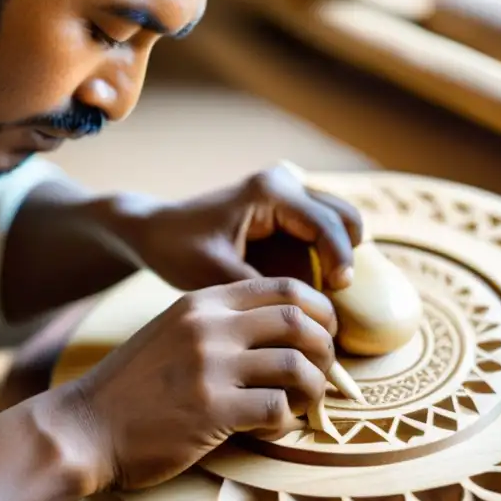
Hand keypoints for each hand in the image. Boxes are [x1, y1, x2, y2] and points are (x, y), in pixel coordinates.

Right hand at [50, 277, 337, 491]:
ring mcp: (210, 368)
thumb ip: (217, 325)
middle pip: (299, 320)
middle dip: (325, 347)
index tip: (323, 333)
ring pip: (297, 364)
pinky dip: (287, 421)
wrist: (83, 427)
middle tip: (323, 370)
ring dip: (314, 387)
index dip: (318, 309)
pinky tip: (273, 427)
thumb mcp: (170, 333)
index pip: (282, 287)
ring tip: (304, 403)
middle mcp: (209, 327)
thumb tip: (279, 332)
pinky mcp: (211, 412)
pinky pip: (277, 409)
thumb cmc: (131, 387)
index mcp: (201, 303)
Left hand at [130, 165, 363, 292]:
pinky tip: (306, 288)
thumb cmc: (178, 248)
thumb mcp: (215, 273)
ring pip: (337, 222)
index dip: (339, 259)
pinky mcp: (284, 211)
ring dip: (336, 256)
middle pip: (343, 216)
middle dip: (345, 255)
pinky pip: (319, 232)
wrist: (154, 231)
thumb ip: (260, 289)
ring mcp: (287, 194)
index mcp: (269, 192)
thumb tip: (302, 316)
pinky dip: (323, 257)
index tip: (339, 292)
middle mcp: (284, 185)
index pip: (324, 223)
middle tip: (334, 294)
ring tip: (320, 295)